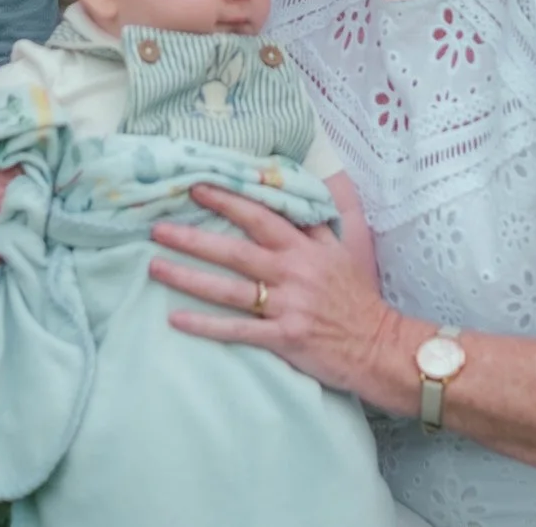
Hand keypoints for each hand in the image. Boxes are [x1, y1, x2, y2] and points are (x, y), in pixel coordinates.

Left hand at [148, 183, 407, 400]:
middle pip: (235, 251)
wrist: (380, 345)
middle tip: (158, 229)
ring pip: (229, 289)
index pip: (260, 216)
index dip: (228, 201)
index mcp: (305, 248)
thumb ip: (319, 222)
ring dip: (189, 277)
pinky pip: (237, 330)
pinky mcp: (284, 337)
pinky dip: (206, 325)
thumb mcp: (346, 250)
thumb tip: (305, 191)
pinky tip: (176, 318)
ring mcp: (287, 305)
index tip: (196, 189)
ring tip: (155, 267)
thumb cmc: (359, 298)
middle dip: (193, 239)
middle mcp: (293, 272)